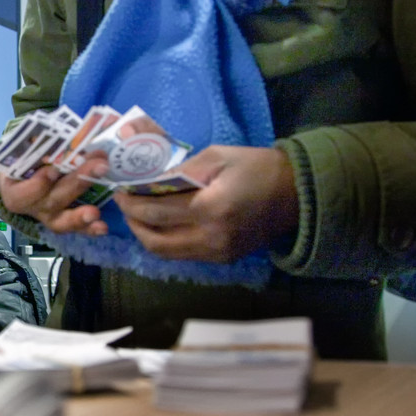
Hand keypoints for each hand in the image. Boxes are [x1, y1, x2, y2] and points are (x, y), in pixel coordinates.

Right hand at [0, 153, 111, 235]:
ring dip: (81, 216)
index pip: (22, 193)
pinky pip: (76, 227)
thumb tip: (56, 134)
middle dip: (77, 182)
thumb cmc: (22, 157)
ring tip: (95, 212)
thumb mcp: (22, 148)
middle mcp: (31, 207)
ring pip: (63, 220)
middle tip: (99, 166)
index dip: (38, 184)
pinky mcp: (64, 219)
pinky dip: (90, 228)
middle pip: (52, 199)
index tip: (53, 171)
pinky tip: (103, 227)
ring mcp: (48, 215)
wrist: (21, 174)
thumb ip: (35, 143)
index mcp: (14, 190)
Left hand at [113, 145, 298, 262]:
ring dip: (145, 235)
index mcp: (211, 208)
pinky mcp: (222, 259)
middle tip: (124, 203)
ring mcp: (217, 252)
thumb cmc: (257, 167)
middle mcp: (211, 237)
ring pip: (165, 253)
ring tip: (137, 216)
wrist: (297, 194)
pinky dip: (166, 241)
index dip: (131, 202)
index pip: (155, 212)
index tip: (119, 190)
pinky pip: (183, 254)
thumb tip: (148, 182)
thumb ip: (180, 171)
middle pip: (154, 239)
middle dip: (132, 221)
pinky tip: (161, 224)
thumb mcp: (217, 157)